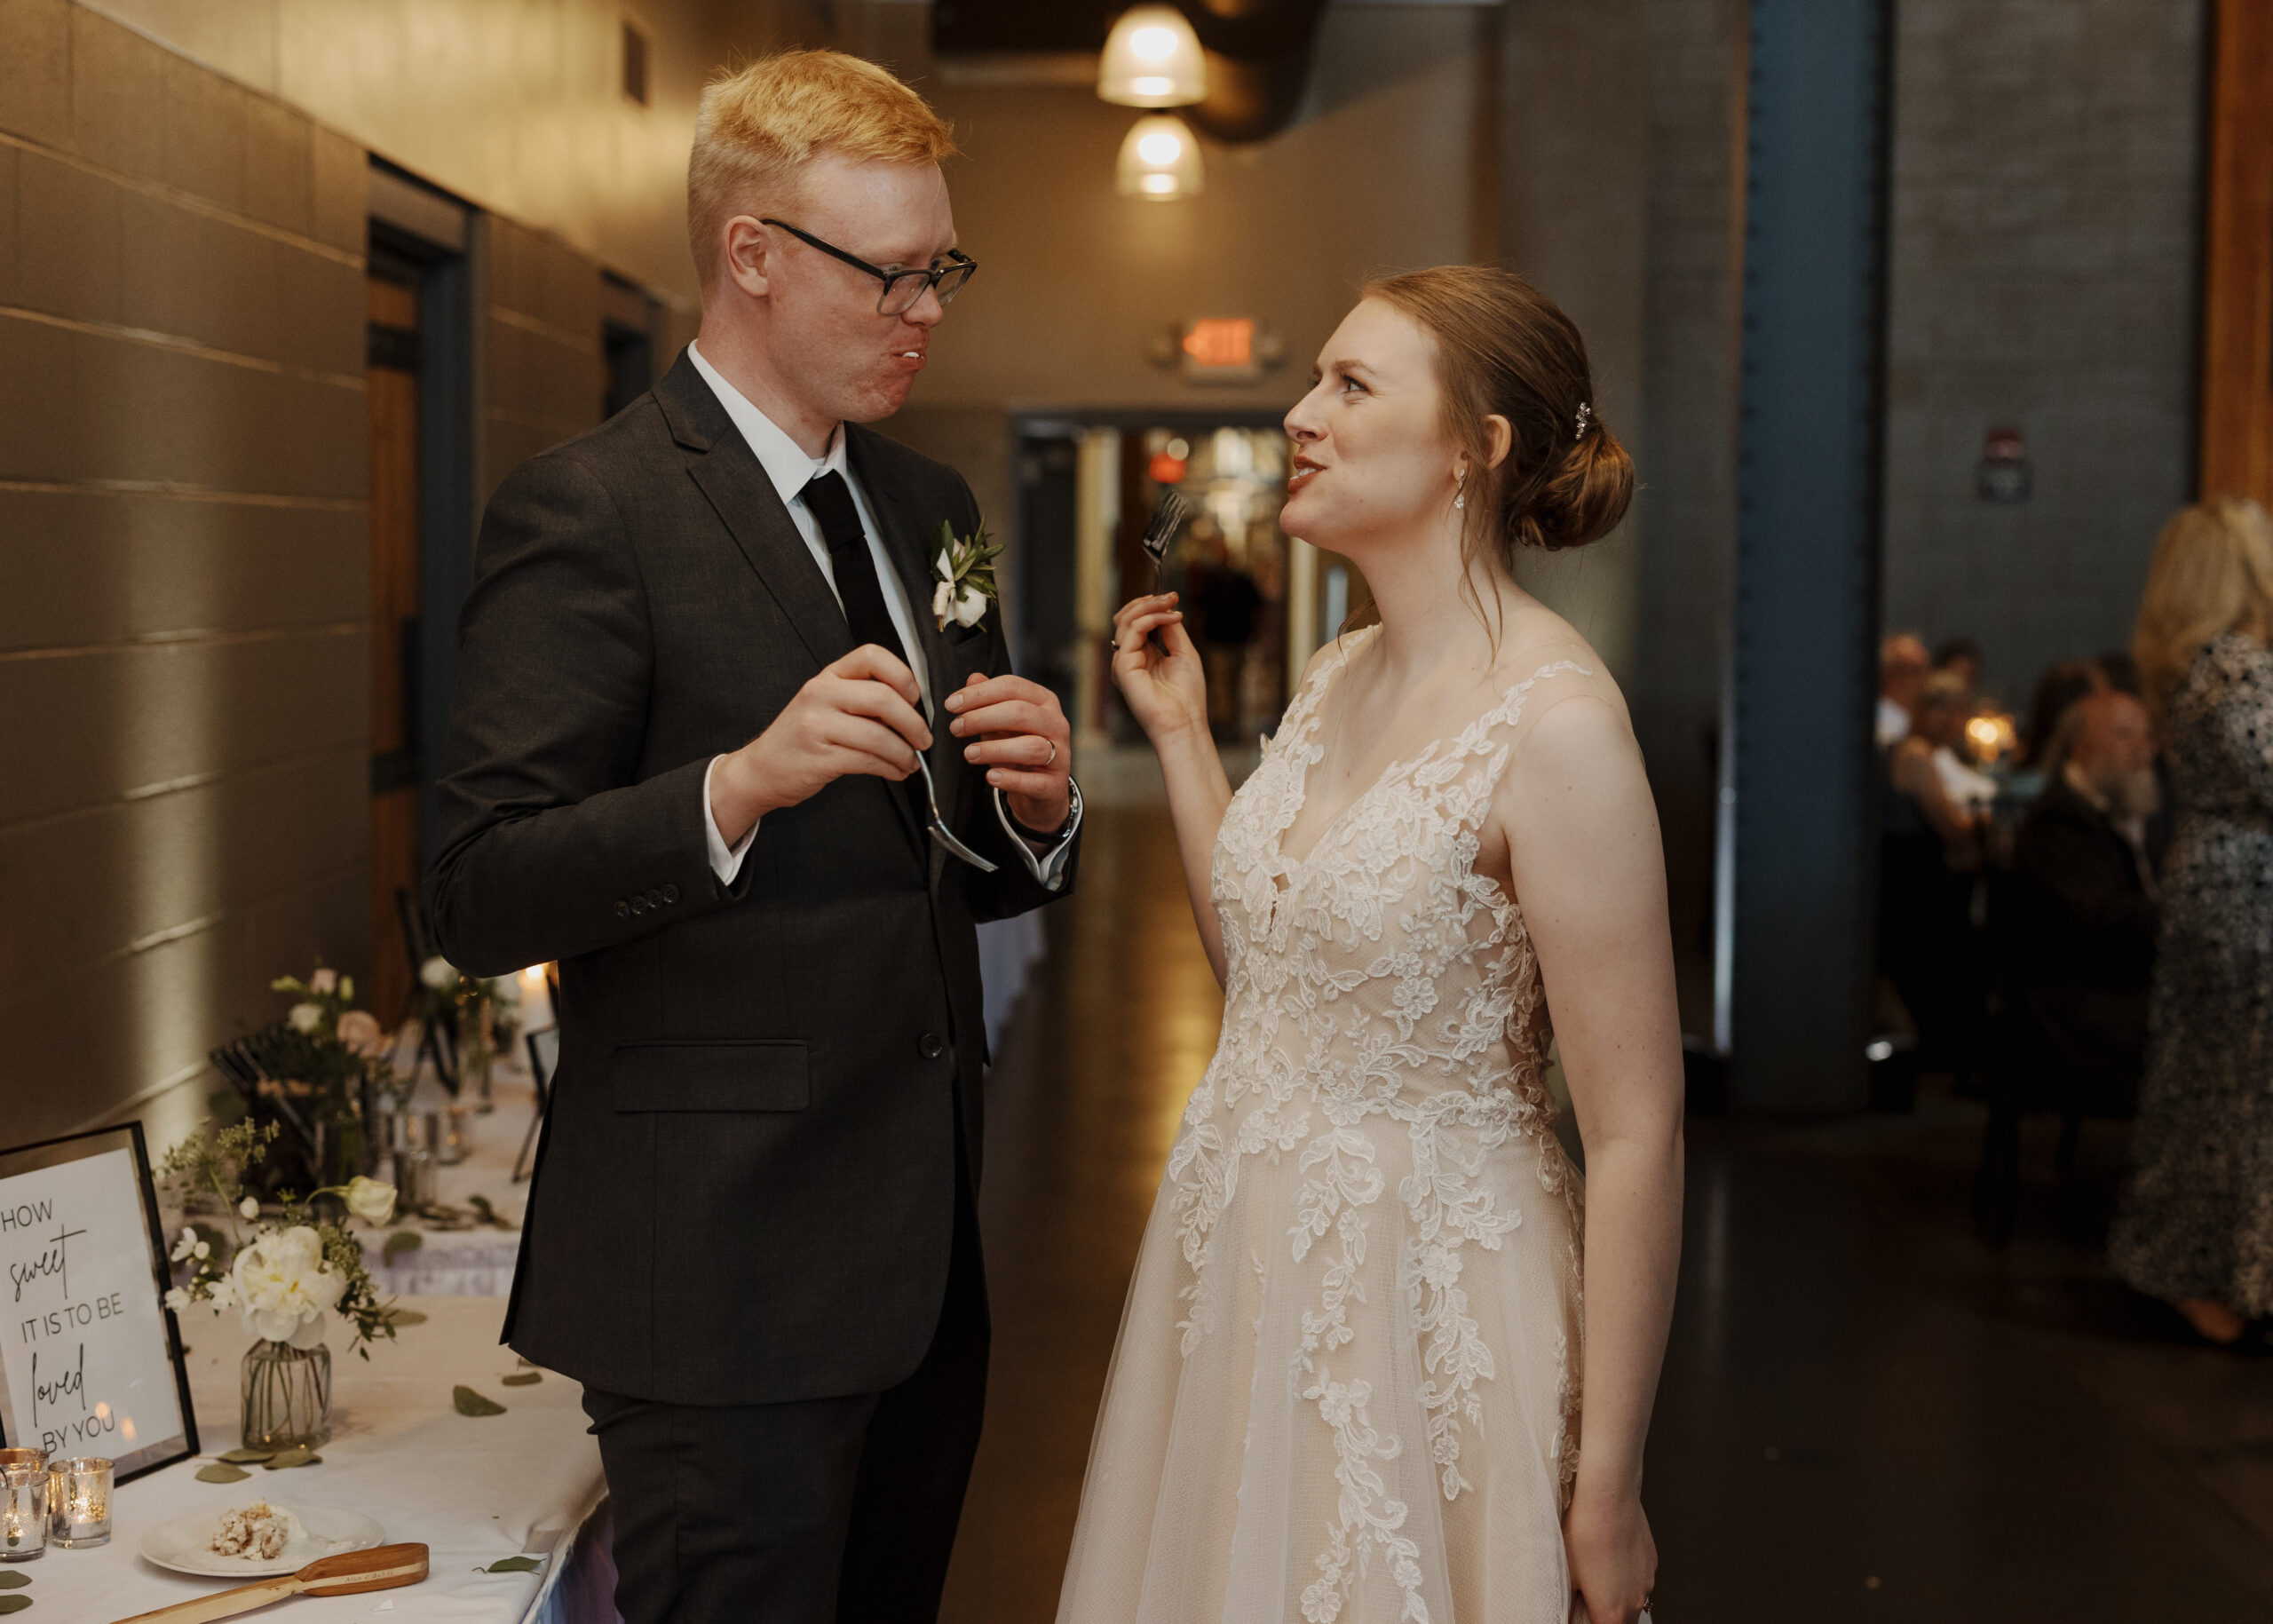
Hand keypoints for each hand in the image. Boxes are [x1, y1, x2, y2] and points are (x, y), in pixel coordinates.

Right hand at [710, 644, 929, 844]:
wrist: (761, 769)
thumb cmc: (802, 737)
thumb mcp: (826, 705)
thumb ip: (863, 701)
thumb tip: (911, 712)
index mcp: (828, 677)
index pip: (872, 656)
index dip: (903, 676)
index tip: (914, 699)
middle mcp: (821, 694)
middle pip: (883, 698)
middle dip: (913, 723)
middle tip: (924, 739)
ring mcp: (817, 725)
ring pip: (879, 736)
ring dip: (905, 753)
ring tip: (910, 762)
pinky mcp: (820, 757)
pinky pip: (868, 761)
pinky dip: (891, 768)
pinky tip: (896, 771)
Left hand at [946, 671, 1072, 833]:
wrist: (1039, 787)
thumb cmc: (1018, 745)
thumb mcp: (1002, 720)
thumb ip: (989, 699)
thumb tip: (973, 678)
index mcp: (1044, 700)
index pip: (1012, 687)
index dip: (979, 693)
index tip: (951, 704)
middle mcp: (1056, 723)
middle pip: (1020, 713)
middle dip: (981, 718)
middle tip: (956, 728)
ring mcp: (1060, 754)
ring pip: (1030, 747)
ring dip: (994, 749)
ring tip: (968, 754)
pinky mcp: (1055, 784)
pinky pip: (1034, 782)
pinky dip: (1010, 779)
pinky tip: (990, 776)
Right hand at [1110, 593, 1206, 746]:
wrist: (1184, 722)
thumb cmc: (1187, 696)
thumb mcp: (1184, 653)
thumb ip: (1172, 629)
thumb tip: (1167, 607)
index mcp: (1143, 656)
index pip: (1137, 622)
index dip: (1152, 606)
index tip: (1173, 597)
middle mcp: (1129, 658)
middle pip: (1126, 618)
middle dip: (1148, 601)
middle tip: (1170, 596)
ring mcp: (1123, 662)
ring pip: (1126, 620)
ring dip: (1150, 606)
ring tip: (1172, 604)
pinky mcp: (1122, 666)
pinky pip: (1132, 630)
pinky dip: (1152, 618)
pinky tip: (1170, 618)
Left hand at [1565, 1490, 1655, 1623]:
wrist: (1608, 1499)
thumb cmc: (1583, 1534)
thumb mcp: (1566, 1574)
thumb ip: (1571, 1603)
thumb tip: (1568, 1611)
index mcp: (1612, 1614)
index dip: (1588, 1623)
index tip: (1581, 1613)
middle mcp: (1635, 1603)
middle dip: (1605, 1617)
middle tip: (1587, 1600)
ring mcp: (1647, 1583)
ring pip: (1633, 1603)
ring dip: (1618, 1599)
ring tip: (1597, 1575)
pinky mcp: (1652, 1563)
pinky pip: (1640, 1580)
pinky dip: (1627, 1578)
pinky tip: (1610, 1557)